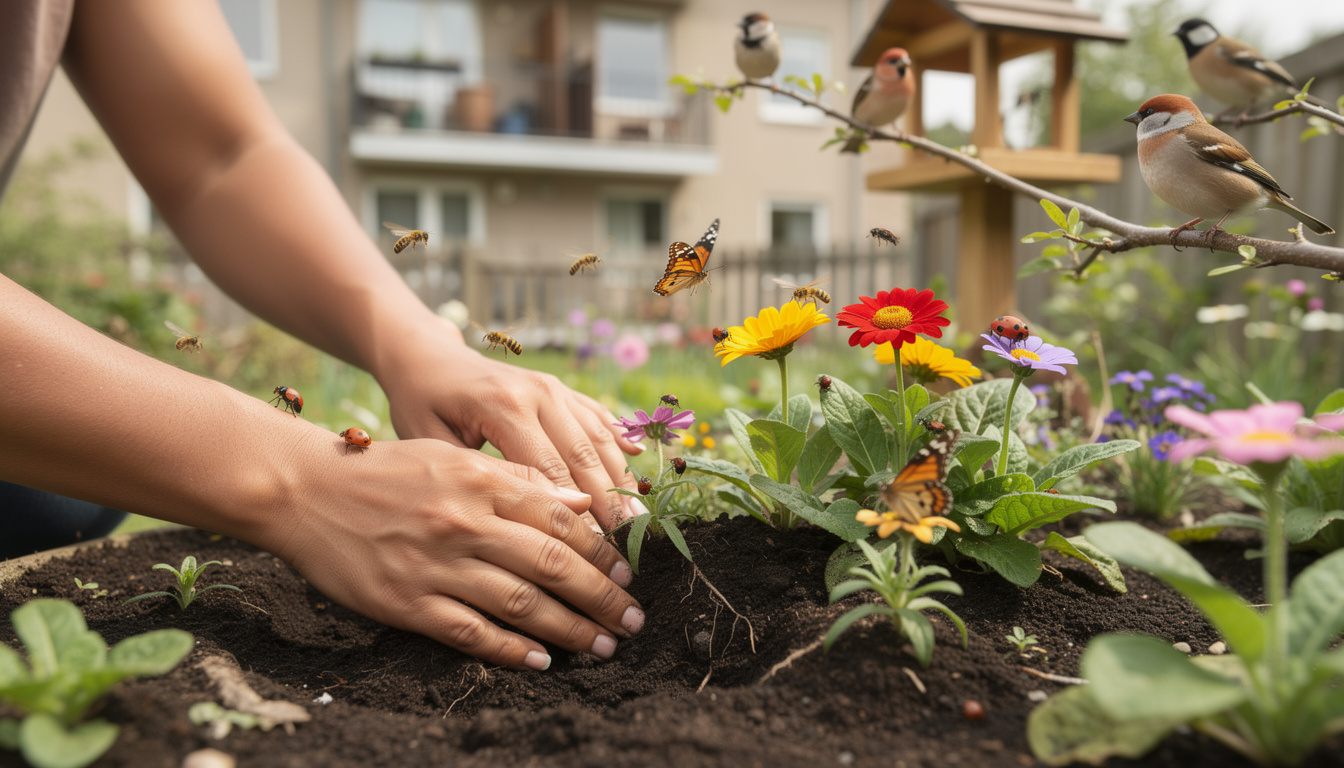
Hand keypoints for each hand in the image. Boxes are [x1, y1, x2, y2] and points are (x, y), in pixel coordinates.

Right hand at [271, 437, 643, 668]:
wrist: (304, 492)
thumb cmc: (384, 472)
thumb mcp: (452, 457)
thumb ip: (516, 478)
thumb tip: (580, 499)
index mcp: (480, 480)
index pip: (560, 517)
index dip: (601, 548)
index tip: (627, 571)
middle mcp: (464, 522)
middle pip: (552, 563)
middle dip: (601, 596)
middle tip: (632, 619)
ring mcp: (435, 565)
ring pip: (520, 603)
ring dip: (570, 628)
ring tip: (602, 644)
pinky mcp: (406, 602)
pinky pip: (471, 633)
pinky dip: (511, 650)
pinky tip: (541, 660)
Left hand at [377, 328, 645, 530]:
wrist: (428, 357)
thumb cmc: (421, 405)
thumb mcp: (432, 443)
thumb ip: (476, 478)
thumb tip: (521, 525)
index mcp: (505, 408)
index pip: (550, 472)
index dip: (574, 515)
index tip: (592, 554)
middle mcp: (539, 393)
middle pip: (584, 457)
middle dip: (610, 504)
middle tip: (630, 546)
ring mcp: (555, 388)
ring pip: (599, 439)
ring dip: (622, 480)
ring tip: (640, 521)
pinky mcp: (562, 388)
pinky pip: (598, 418)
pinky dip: (620, 443)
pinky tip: (640, 466)